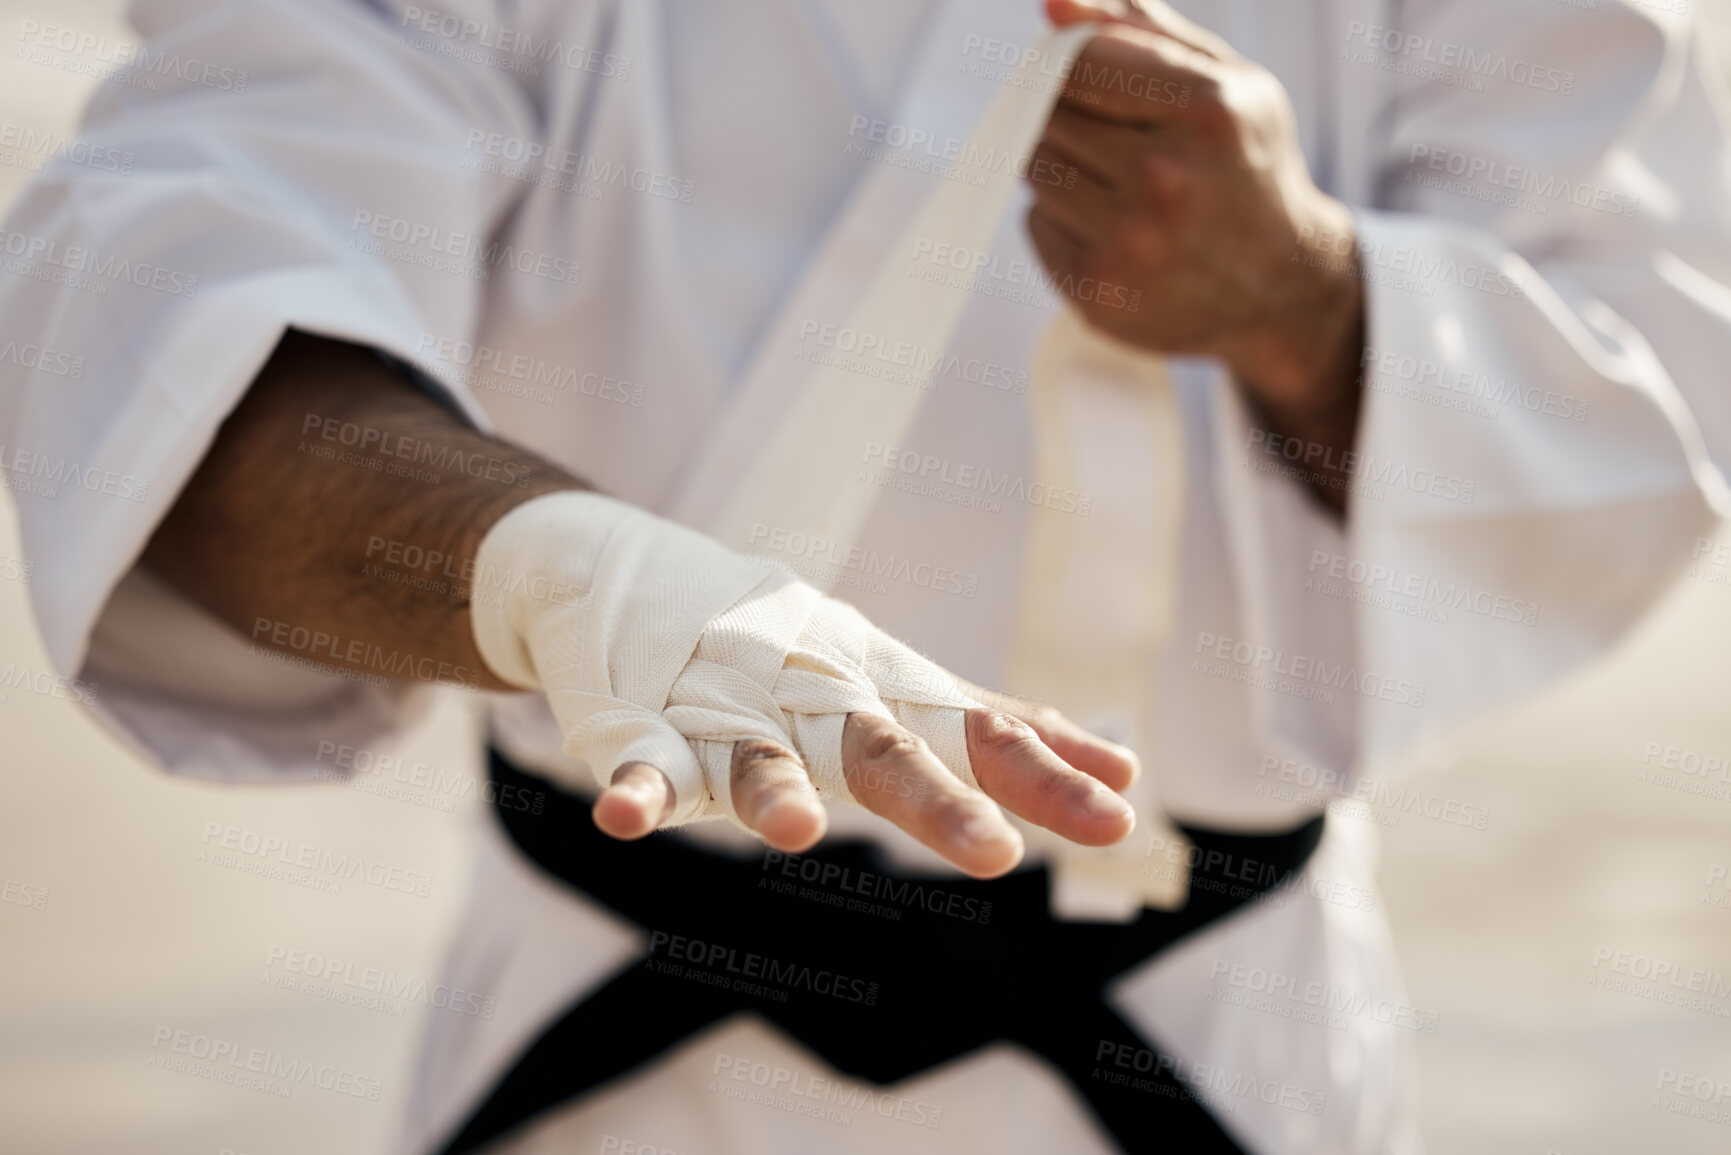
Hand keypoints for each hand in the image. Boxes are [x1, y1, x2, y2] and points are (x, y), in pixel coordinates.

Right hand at [598, 681, 1138, 879]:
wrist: (618, 565)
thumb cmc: (781, 643)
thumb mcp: (888, 678)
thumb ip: (990, 731)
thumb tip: (1126, 772)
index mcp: (876, 686)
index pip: (973, 727)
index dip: (1043, 768)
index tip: (1120, 807)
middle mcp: (811, 691)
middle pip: (880, 748)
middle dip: (938, 801)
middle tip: (995, 855)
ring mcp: (723, 704)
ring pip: (757, 756)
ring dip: (776, 791)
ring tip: (796, 833)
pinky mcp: (640, 720)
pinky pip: (640, 760)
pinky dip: (633, 788)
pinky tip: (623, 820)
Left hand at [1032, 0, 1363, 473]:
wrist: (1279, 284)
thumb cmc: (1245, 167)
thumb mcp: (1224, 83)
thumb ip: (1142, 32)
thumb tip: (1055, 6)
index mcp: (1207, 112)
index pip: (1080, 62)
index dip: (1070, 64)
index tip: (1082, 77)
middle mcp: (1166, 178)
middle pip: (1050, 115)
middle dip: (1069, 117)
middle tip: (1111, 137)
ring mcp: (1129, 241)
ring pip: (1036, 168)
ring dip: (1062, 167)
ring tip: (1117, 184)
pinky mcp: (1098, 289)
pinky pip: (1036, 224)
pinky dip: (1060, 220)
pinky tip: (1112, 228)